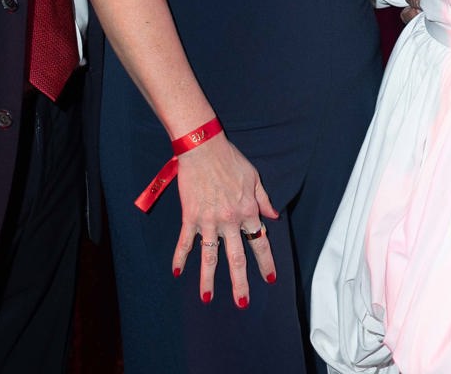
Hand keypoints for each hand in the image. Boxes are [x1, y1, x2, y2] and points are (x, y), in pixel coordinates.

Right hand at [170, 132, 278, 308]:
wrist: (203, 147)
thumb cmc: (230, 159)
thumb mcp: (254, 177)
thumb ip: (264, 200)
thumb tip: (273, 217)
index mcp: (248, 211)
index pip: (260, 242)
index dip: (266, 262)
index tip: (270, 279)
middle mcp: (230, 220)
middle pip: (236, 258)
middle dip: (240, 283)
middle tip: (242, 302)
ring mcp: (209, 220)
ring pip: (210, 256)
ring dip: (208, 279)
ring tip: (207, 298)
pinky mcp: (190, 216)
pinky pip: (185, 241)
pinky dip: (180, 257)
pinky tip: (177, 272)